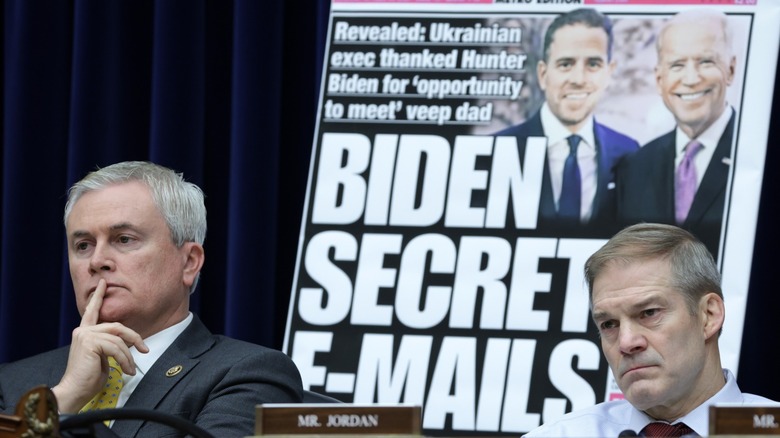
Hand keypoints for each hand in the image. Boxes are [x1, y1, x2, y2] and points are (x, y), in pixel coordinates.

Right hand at [51, 279, 148, 412]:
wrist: (75, 391)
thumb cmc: (88, 379)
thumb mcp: (102, 358)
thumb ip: (109, 346)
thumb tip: (125, 344)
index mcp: (84, 333)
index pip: (92, 311)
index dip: (99, 296)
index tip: (103, 283)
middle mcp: (83, 331)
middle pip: (117, 326)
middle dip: (134, 337)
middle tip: (144, 350)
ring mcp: (85, 335)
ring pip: (119, 340)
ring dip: (128, 357)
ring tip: (130, 370)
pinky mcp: (90, 342)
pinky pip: (116, 347)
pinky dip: (125, 360)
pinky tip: (126, 371)